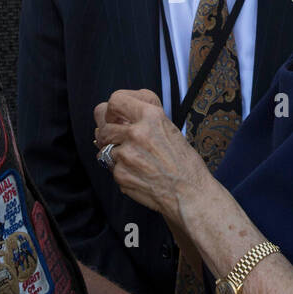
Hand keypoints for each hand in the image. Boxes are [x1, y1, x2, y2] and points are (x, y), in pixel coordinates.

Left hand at [94, 89, 207, 229]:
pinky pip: (110, 167)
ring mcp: (126, 154)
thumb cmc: (184, 163)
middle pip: (103, 124)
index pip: (116, 100)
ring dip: (114, 152)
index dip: (112, 109)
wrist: (189, 193)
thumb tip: (119, 116)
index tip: (114, 116)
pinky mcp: (120, 174)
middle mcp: (137, 133)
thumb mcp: (169, 129)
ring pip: (104, 147)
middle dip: (106, 130)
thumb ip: (143, 119)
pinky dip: (120, 169)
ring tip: (133, 159)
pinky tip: (137, 173)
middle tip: (114, 136)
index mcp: (151, 116)